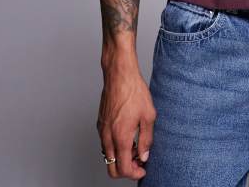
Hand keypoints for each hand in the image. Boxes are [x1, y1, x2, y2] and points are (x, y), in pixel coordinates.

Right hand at [97, 63, 156, 180]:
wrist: (119, 75)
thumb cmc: (134, 91)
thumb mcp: (148, 115)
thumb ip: (146, 139)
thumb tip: (145, 155)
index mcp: (120, 137)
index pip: (124, 168)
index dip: (135, 173)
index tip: (143, 169)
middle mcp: (108, 137)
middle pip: (111, 168)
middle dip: (126, 170)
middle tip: (139, 162)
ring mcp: (102, 130)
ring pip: (107, 156)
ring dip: (120, 158)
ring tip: (136, 147)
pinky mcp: (100, 123)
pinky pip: (105, 143)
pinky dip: (115, 147)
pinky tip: (127, 136)